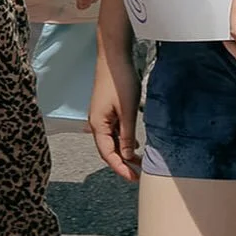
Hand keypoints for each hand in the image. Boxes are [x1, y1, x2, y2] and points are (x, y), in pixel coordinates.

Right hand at [89, 48, 140, 180]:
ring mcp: (101, 116)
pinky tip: (134, 144)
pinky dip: (123, 140)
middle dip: (122, 163)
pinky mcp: (107, 109)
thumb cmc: (119, 81)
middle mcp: (96, 123)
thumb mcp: (127, 111)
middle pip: (108, 150)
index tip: (133, 178)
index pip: (107, 154)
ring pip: (111, 140)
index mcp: (98, 124)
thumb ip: (126, 135)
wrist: (114, 57)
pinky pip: (114, 130)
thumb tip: (126, 156)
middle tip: (138, 174)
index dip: (120, 168)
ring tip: (139, 162)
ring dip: (124, 152)